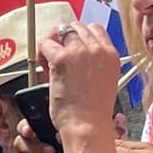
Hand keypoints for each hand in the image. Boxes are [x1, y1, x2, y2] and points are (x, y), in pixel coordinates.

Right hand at [14, 119, 65, 152]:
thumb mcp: (77, 149)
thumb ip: (65, 139)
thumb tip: (58, 135)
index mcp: (43, 139)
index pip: (25, 128)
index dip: (24, 128)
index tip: (30, 131)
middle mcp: (34, 152)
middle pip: (19, 142)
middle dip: (34, 147)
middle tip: (52, 152)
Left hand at [38, 21, 121, 139]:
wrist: (88, 125)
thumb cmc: (93, 111)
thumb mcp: (104, 81)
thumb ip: (95, 65)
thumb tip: (77, 58)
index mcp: (111, 55)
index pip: (95, 30)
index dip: (79, 37)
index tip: (70, 48)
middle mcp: (98, 49)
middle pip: (76, 27)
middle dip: (64, 38)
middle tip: (56, 54)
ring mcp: (80, 52)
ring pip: (61, 32)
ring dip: (52, 44)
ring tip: (49, 62)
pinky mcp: (62, 59)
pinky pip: (46, 44)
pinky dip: (41, 53)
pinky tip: (43, 67)